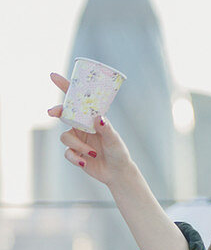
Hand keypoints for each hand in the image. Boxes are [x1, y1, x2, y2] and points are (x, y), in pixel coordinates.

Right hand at [47, 73, 134, 187]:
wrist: (117, 173)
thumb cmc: (118, 153)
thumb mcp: (114, 139)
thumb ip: (106, 128)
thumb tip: (97, 117)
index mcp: (92, 119)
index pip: (78, 101)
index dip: (66, 87)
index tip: (54, 76)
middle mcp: (82, 127)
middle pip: (64, 114)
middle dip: (57, 111)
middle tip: (52, 112)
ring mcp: (77, 139)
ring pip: (65, 137)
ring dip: (77, 145)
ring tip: (92, 153)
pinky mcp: (74, 153)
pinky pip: (67, 153)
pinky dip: (76, 157)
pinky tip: (85, 161)